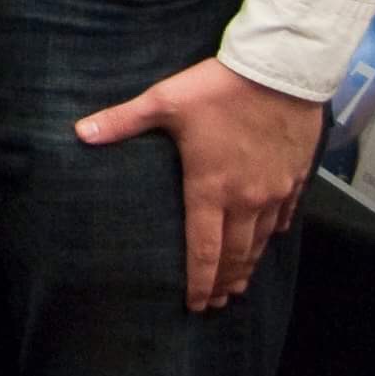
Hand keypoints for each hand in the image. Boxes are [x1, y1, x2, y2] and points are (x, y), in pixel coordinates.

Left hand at [77, 57, 325, 310]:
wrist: (281, 71)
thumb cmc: (219, 88)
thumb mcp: (164, 101)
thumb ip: (122, 121)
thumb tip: (79, 132)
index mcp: (210, 188)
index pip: (203, 248)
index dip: (198, 281)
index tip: (194, 304)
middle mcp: (246, 199)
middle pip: (234, 254)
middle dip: (223, 282)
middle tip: (215, 302)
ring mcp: (274, 191)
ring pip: (261, 241)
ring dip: (248, 265)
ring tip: (239, 284)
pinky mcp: (294, 179)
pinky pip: (285, 216)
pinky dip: (273, 234)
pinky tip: (268, 240)